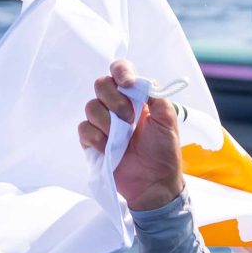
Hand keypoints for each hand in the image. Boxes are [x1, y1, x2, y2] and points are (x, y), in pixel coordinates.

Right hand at [76, 59, 183, 211]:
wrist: (155, 182)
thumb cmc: (163, 151)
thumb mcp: (168, 120)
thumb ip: (155, 96)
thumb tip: (138, 81)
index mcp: (134, 96)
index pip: (120, 70)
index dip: (120, 72)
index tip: (127, 84)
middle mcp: (116, 105)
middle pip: (101, 84)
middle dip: (115, 100)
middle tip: (130, 120)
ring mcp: (103, 123)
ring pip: (91, 106)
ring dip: (107, 122)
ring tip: (122, 139)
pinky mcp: (92, 141)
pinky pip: (84, 129)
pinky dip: (96, 138)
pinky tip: (109, 148)